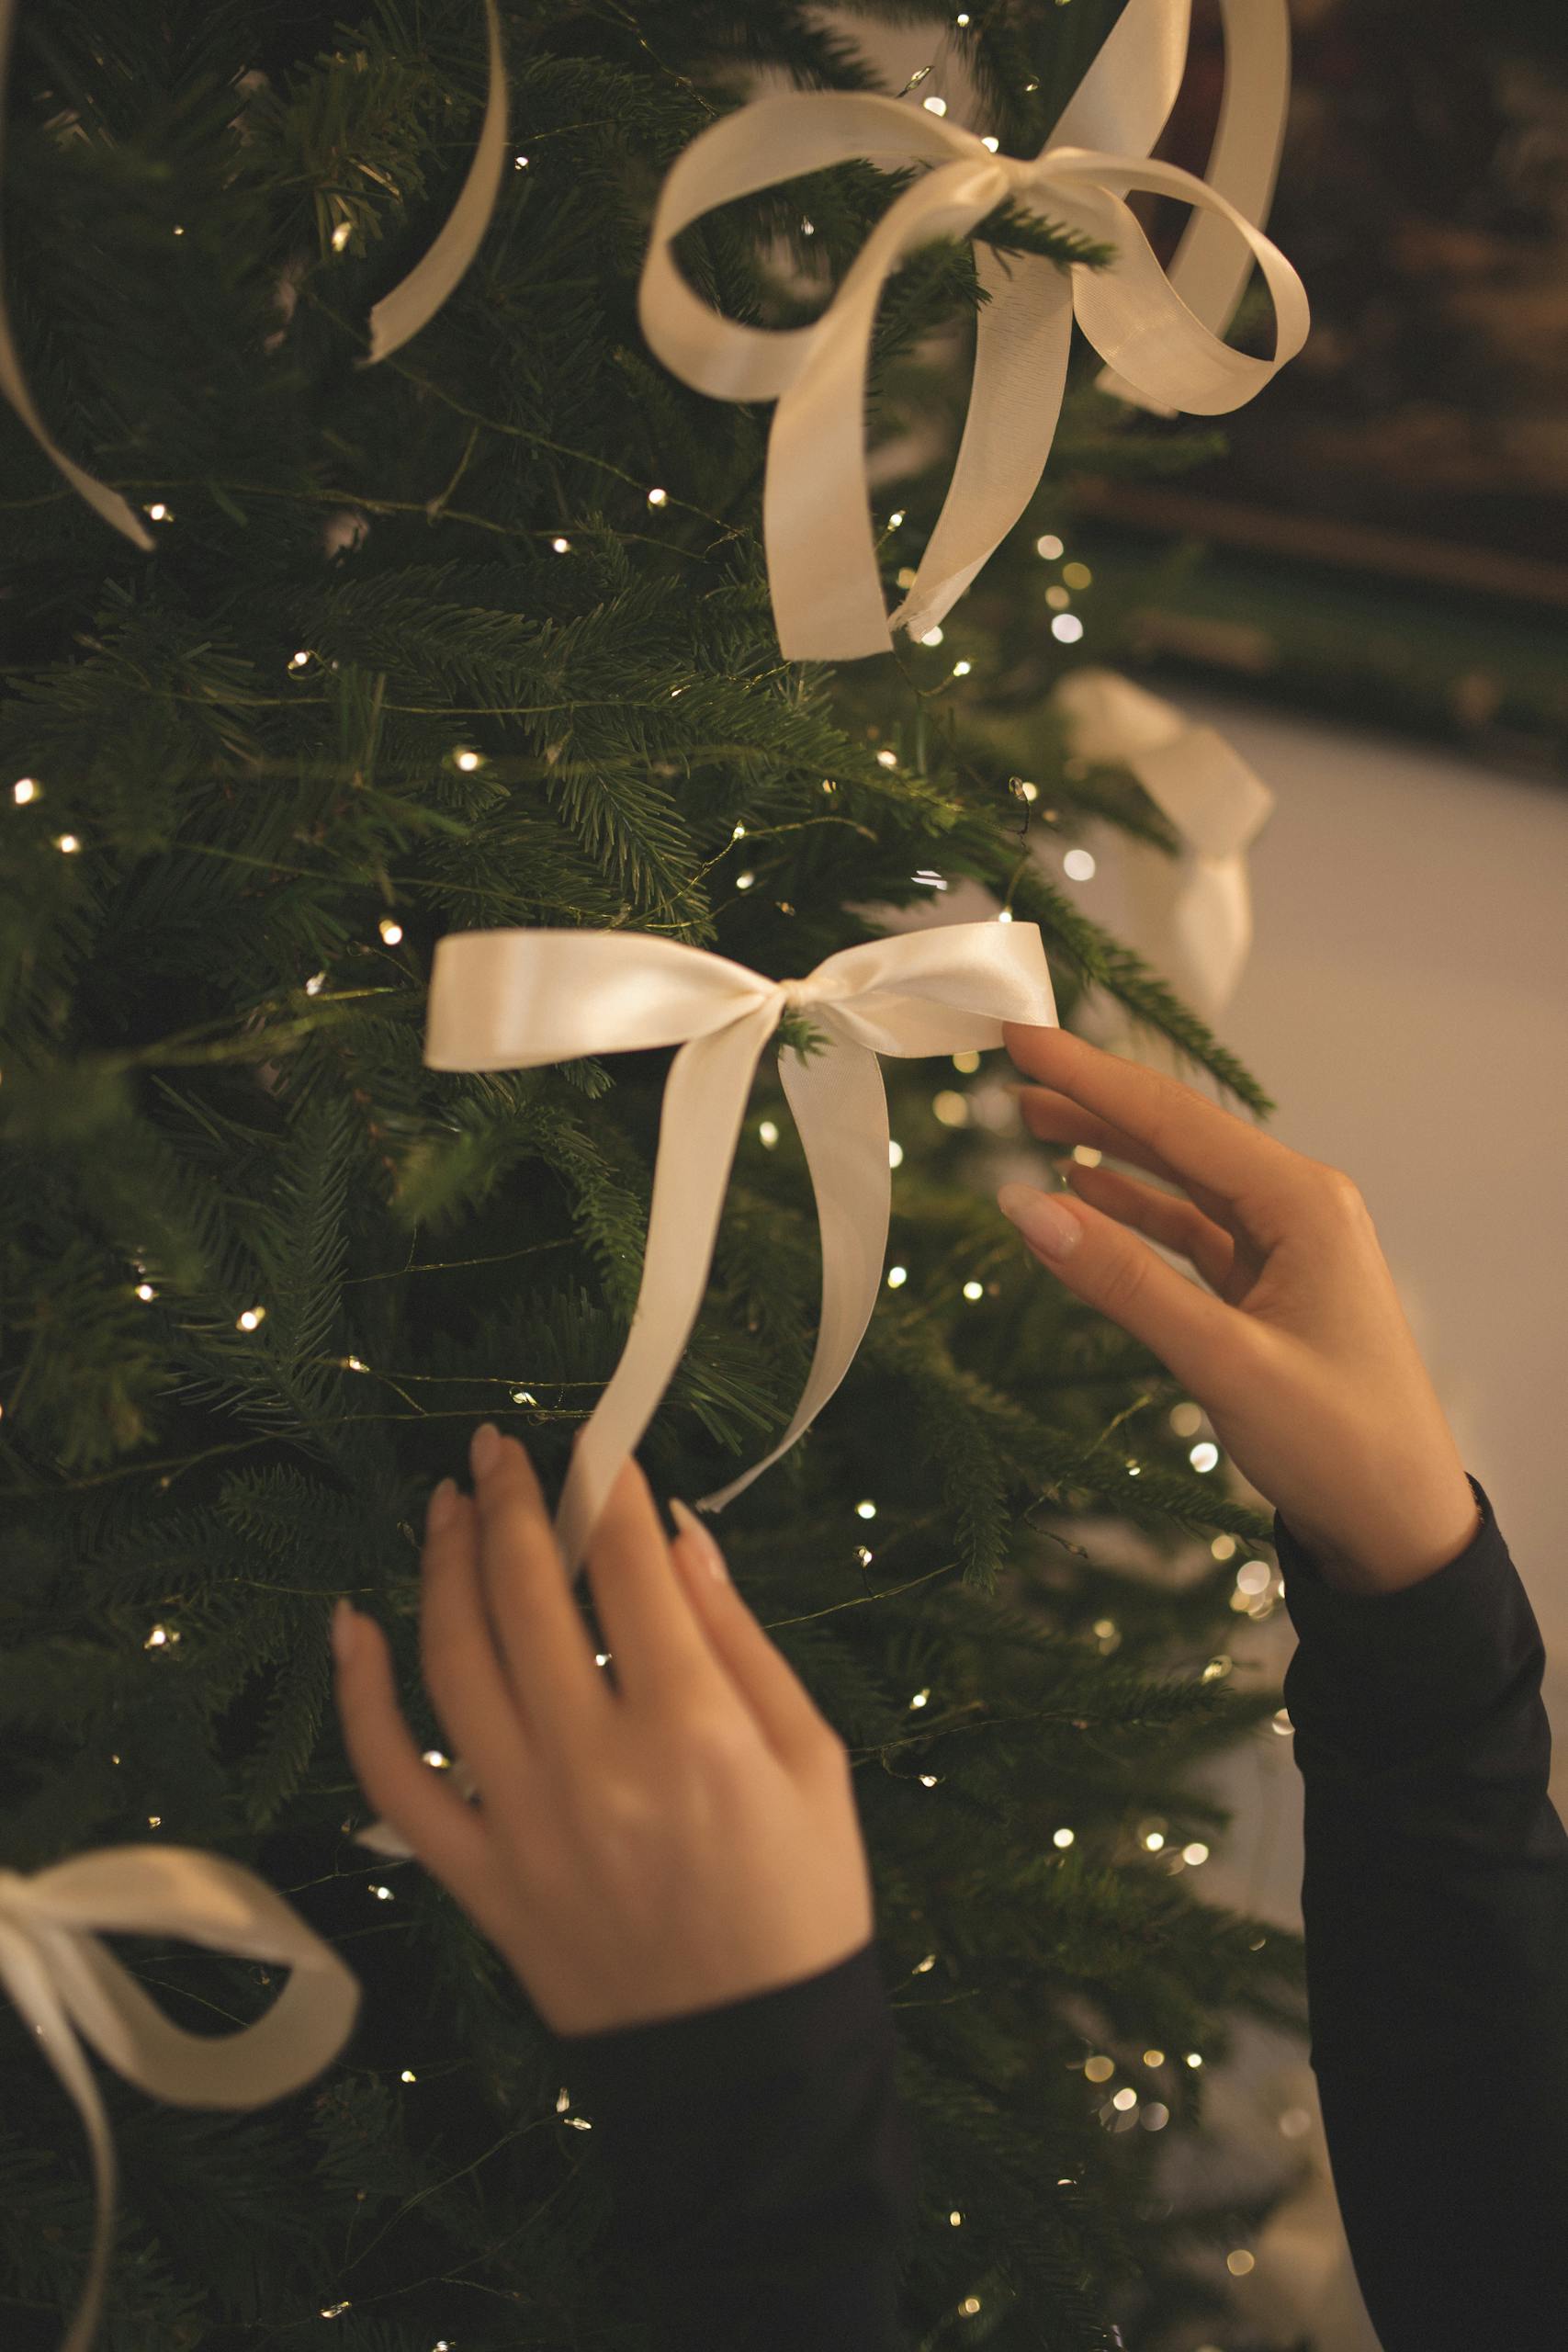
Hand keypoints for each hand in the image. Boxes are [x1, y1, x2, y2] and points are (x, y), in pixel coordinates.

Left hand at [330, 1424, 873, 2034]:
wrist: (748, 2067)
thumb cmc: (802, 1902)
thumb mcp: (812, 1759)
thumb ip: (738, 1640)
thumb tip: (675, 1534)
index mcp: (695, 1729)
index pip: (627, 1566)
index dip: (606, 1486)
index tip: (594, 1441)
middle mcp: (596, 1763)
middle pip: (526, 1594)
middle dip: (509, 1500)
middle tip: (495, 1447)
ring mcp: (523, 1822)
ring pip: (453, 1663)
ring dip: (440, 1566)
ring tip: (445, 1505)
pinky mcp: (477, 1877)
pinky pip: (395, 1779)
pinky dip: (360, 1697)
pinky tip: (352, 1624)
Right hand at [996, 1024, 1480, 1595]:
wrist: (1401, 1527)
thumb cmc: (1337, 1444)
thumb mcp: (1223, 1362)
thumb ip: (1124, 1283)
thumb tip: (1027, 1208)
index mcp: (1302, 1203)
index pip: (1176, 1119)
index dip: (1092, 1074)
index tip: (1022, 1032)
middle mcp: (1298, 1207)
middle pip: (1177, 1135)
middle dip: (1094, 1099)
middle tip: (1012, 1063)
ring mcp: (1285, 1247)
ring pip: (1180, 1180)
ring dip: (1108, 1150)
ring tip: (1032, 1118)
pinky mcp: (1268, 1287)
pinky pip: (1190, 1230)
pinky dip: (1134, 1211)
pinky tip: (1085, 1193)